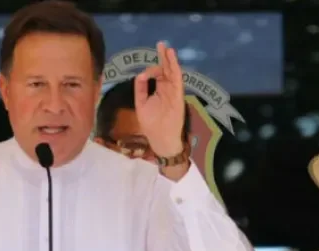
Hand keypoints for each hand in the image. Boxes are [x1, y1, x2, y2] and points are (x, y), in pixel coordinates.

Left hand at [135, 41, 185, 158]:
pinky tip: (172, 60)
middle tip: (161, 44)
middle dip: (163, 58)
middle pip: (166, 70)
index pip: (158, 74)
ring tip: (167, 48)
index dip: (152, 68)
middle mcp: (167, 89)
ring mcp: (173, 92)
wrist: (160, 138)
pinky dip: (175, 70)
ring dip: (170, 61)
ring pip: (173, 73)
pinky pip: (177, 80)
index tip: (146, 73)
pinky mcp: (178, 96)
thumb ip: (140, 89)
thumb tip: (141, 75)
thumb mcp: (141, 104)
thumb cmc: (151, 124)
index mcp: (159, 90)